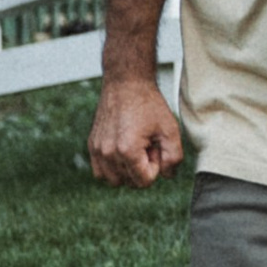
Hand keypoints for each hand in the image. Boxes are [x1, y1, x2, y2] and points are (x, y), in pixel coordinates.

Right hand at [89, 74, 182, 189]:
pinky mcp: (92, 145)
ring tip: (135, 146)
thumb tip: (167, 176)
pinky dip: (113, 168)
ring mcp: (97, 150)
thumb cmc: (148, 104)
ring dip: (127, 170)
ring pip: (114, 180)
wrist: (126, 83)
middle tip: (146, 144)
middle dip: (142, 168)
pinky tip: (123, 151)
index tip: (155, 146)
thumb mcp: (170, 129)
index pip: (145, 181)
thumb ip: (174, 157)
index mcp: (127, 150)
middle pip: (130, 183)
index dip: (155, 166)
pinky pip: (100, 172)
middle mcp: (108, 153)